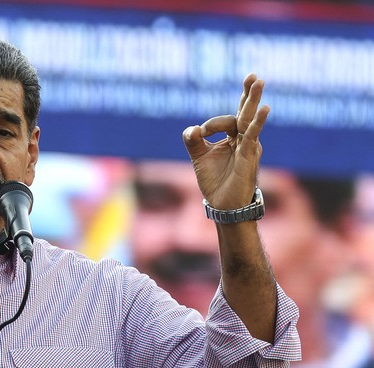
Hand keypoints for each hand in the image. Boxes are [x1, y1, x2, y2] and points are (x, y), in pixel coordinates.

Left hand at [182, 73, 269, 209]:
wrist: (222, 204)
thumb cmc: (215, 181)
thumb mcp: (198, 157)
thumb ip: (193, 141)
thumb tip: (192, 129)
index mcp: (233, 138)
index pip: (229, 118)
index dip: (213, 123)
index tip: (201, 133)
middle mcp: (244, 139)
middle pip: (245, 112)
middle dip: (248, 93)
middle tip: (253, 75)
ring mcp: (248, 146)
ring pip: (249, 120)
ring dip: (252, 100)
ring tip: (258, 81)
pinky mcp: (249, 156)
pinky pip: (252, 136)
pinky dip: (256, 122)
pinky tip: (263, 109)